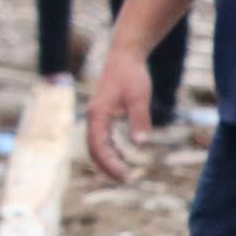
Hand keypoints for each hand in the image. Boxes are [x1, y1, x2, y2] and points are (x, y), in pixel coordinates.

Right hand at [86, 47, 154, 182]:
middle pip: (93, 149)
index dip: (110, 164)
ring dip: (107, 159)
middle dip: (107, 166)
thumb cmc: (131, 74)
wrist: (125, 55)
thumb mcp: (139, 97)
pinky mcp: (103, 113)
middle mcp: (93, 117)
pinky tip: (121, 155)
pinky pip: (102, 137)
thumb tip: (142, 144)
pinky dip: (110, 149)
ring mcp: (97, 115)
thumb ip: (139, 120)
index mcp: (97, 115)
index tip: (125, 176)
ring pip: (96, 144)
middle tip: (126, 180)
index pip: (98, 146)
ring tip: (123, 172)